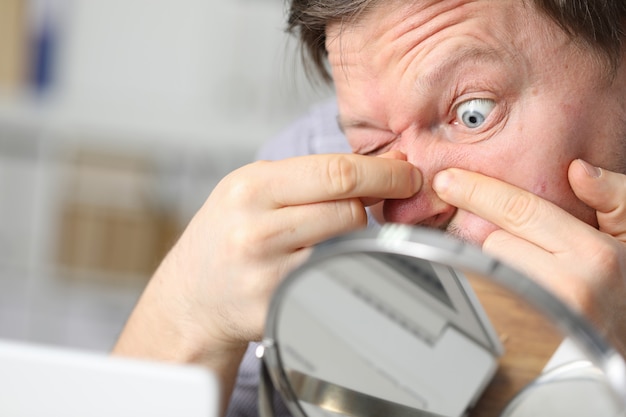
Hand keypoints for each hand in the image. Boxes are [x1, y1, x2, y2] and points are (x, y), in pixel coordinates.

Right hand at [113, 151, 420, 403]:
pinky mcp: (280, 308)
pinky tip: (320, 262)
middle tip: (387, 201)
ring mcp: (268, 275)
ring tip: (334, 232)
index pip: (334, 172)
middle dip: (376, 203)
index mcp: (250, 189)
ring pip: (347, 245)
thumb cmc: (225, 235)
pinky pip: (334, 278)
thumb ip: (311, 176)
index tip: (408, 175)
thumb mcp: (252, 189)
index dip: (382, 173)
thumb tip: (384, 166)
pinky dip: (340, 265)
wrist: (192, 296)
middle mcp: (256, 231)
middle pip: (348, 210)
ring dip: (356, 236)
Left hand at [432, 160, 625, 354]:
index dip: (478, 191)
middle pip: (494, 242)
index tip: (448, 181)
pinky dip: (501, 284)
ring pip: (492, 269)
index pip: (519, 211)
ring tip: (534, 267)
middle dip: (499, 233)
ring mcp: (547, 316)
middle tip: (514, 235)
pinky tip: (523, 285)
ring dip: (503, 261)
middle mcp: (568, 287)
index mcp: (594, 254)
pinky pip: (495, 296)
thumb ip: (616, 197)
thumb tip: (577, 170)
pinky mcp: (533, 338)